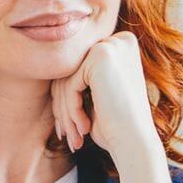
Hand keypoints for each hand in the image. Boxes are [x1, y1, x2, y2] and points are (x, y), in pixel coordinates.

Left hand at [50, 31, 160, 161]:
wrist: (136, 142)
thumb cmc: (117, 125)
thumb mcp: (98, 95)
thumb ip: (80, 75)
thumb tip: (46, 64)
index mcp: (122, 46)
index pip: (80, 69)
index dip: (69, 97)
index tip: (68, 126)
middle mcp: (119, 40)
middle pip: (71, 71)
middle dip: (64, 106)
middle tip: (67, 134)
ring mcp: (111, 45)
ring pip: (67, 78)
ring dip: (65, 112)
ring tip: (73, 137)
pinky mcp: (102, 56)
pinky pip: (70, 84)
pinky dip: (72, 110)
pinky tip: (84, 129)